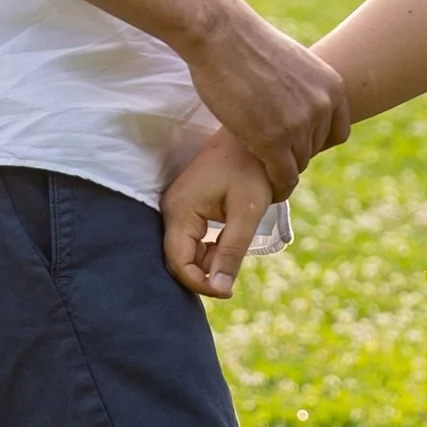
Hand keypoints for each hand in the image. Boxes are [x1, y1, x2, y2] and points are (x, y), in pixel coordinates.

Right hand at [162, 125, 277, 299]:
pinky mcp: (188, 206)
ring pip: (186, 250)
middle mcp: (172, 209)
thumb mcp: (247, 212)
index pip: (178, 262)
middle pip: (179, 258)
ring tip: (235, 255)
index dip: (200, 283)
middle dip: (204, 274)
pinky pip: (192, 238)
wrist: (255, 135)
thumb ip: (232, 251)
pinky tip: (230, 244)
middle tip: (234, 278)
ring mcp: (178, 207)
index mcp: (181, 210)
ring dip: (208, 262)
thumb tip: (220, 290)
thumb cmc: (252, 169)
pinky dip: (210, 248)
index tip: (228, 291)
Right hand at [179, 0, 348, 197]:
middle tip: (272, 156)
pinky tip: (268, 189)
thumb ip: (306, 89)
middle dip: (294, 153)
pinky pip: (284, 177)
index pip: (338, 132)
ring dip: (282, 169)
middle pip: (315, 149)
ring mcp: (299, 124)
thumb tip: (305, 108)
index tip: (295, 144)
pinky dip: (278, 187)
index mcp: (332, 86)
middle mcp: (322, 106)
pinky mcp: (272, 140)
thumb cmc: (246, 45)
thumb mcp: (294, 63)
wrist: (220, 34)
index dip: (316, 142)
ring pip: (299, 164)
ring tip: (263, 168)